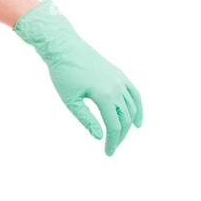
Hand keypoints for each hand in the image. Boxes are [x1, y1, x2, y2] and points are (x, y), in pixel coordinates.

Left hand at [13, 0, 143, 155]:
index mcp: (104, 95)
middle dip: (120, 136)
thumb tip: (100, 137)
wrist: (64, 47)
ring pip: (132, 107)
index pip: (114, 125)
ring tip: (121, 137)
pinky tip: (136, 120)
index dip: (113, 142)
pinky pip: (134, 93)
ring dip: (128, 124)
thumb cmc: (63, 74)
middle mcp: (117, 87)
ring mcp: (120, 79)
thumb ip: (86, 119)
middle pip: (125, 119)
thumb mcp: (71, 100)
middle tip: (112, 148)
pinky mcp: (119, 74)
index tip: (108, 154)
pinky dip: (138, 107)